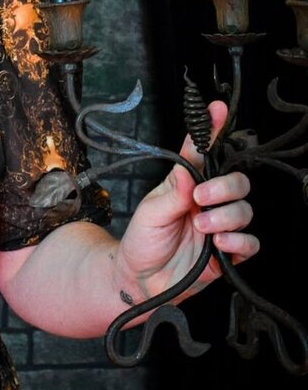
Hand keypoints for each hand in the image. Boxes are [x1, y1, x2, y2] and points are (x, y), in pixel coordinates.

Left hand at [114, 100, 259, 304]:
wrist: (139, 279)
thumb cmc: (142, 240)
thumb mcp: (150, 212)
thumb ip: (172, 193)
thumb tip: (188, 172)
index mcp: (186, 185)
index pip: (203, 154)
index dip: (211, 131)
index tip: (215, 111)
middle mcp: (207, 202)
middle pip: (237, 182)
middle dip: (224, 187)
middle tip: (200, 198)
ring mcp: (219, 226)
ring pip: (245, 210)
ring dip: (226, 216)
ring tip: (201, 226)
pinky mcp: (227, 253)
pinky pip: (250, 243)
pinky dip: (239, 241)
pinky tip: (219, 243)